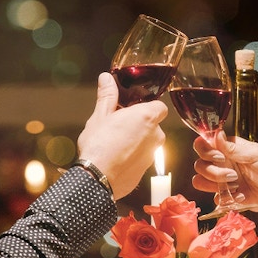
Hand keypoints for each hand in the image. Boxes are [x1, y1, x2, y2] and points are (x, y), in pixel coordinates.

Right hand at [76, 72, 166, 197]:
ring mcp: (152, 155)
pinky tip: (114, 158)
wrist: (97, 178)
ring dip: (135, 141)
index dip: (147, 107)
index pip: (159, 107)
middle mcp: (156, 135)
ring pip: (147, 142)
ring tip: (113, 143)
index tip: (132, 109)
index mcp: (147, 117)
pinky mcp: (145, 171)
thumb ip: (107, 95)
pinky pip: (140, 158)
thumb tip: (106, 78)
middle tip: (118, 126)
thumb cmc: (99, 145)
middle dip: (139, 125)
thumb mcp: (100, 115)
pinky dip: (131, 157)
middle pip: (153, 125)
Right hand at [190, 131, 257, 213]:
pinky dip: (227, 198)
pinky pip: (214, 198)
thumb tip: (216, 134)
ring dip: (215, 184)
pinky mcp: (226, 195)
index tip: (219, 157)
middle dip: (213, 171)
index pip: (204, 145)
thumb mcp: (255, 155)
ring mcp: (222, 180)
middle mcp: (222, 163)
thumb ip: (233, 148)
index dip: (205, 151)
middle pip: (200, 164)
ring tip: (235, 185)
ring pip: (200, 181)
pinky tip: (242, 196)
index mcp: (228, 148)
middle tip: (233, 175)